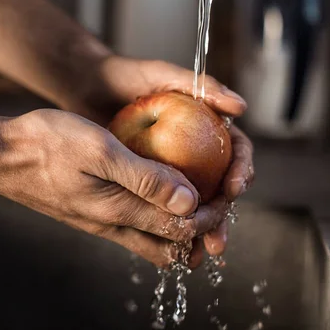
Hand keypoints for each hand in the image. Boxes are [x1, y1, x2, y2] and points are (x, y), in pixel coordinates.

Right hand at [0, 109, 231, 267]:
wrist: (2, 156)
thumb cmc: (47, 144)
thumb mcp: (100, 150)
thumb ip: (145, 178)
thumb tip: (189, 202)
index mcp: (120, 212)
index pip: (181, 231)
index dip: (211, 218)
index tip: (226, 192)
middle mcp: (113, 226)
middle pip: (170, 248)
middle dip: (200, 232)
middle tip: (217, 203)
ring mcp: (100, 223)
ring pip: (152, 242)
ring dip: (179, 230)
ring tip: (196, 203)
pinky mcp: (91, 214)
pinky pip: (133, 228)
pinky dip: (156, 219)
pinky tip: (159, 194)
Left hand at [72, 56, 254, 259]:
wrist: (87, 86)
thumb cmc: (127, 76)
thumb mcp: (164, 75)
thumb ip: (202, 86)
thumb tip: (242, 107)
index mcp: (206, 126)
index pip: (235, 151)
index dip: (241, 170)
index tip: (234, 188)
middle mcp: (193, 150)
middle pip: (218, 186)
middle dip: (221, 215)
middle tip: (217, 238)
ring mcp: (170, 168)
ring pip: (192, 203)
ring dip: (199, 230)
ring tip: (199, 254)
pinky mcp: (146, 180)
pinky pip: (162, 207)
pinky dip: (168, 229)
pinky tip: (170, 251)